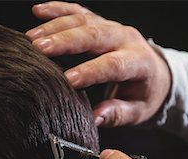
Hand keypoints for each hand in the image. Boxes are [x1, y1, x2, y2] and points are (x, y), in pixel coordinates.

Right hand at [26, 1, 171, 126]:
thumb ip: (118, 114)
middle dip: (66, 41)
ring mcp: (112, 27)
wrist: (155, 73)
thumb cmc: (145, 94)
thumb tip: (95, 118)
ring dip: (56, 27)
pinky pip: (78, 12)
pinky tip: (38, 11)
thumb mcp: (138, 111)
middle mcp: (126, 39)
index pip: (114, 64)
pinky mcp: (100, 22)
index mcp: (139, 62)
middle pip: (95, 35)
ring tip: (32, 38)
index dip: (91, 71)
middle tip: (40, 49)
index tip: (69, 79)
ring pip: (83, 20)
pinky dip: (58, 9)